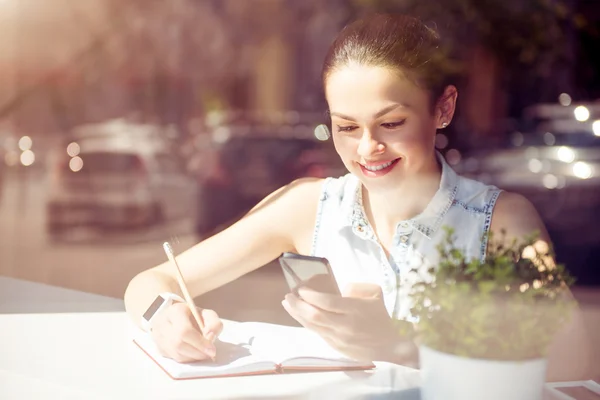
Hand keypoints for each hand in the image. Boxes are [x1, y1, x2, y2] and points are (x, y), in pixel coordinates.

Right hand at [150, 302, 222, 362]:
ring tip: (203, 353)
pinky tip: (194, 354)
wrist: (175, 317)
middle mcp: (162, 324)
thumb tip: (211, 336)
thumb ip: (214, 323)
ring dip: (193, 357)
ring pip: (176, 354)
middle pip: (179, 344)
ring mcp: (158, 337)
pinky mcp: (159, 348)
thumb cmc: (192, 316)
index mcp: (175, 311)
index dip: (199, 343)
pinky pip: (174, 359)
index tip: (212, 350)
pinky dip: (187, 359)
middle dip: (197, 352)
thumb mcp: (206, 314)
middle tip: (210, 354)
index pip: (185, 331)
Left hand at [282, 282, 409, 362]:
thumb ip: (357, 287)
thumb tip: (340, 290)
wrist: (390, 347)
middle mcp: (345, 326)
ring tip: (288, 304)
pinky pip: (317, 333)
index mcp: (355, 310)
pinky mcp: (336, 347)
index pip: (327, 302)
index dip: (311, 295)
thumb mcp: (375, 294)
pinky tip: (300, 315)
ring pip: (313, 326)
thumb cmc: (381, 318)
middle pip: (315, 315)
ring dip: (298, 314)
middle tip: (288, 295)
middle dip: (299, 305)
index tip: (302, 289)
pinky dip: (306, 323)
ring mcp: (339, 339)